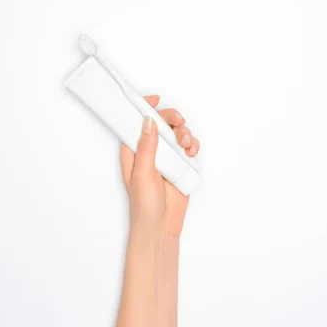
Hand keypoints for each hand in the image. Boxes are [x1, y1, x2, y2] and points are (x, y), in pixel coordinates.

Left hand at [120, 95, 199, 237]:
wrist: (161, 227)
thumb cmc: (144, 204)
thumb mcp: (142, 174)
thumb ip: (147, 147)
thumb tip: (148, 121)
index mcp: (134, 150)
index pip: (136, 122)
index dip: (144, 107)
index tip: (155, 99)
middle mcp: (150, 150)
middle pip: (160, 123)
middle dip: (171, 118)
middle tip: (179, 122)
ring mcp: (166, 156)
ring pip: (177, 133)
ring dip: (184, 132)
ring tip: (186, 144)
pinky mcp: (180, 164)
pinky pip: (188, 147)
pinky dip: (192, 145)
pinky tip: (191, 152)